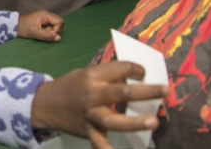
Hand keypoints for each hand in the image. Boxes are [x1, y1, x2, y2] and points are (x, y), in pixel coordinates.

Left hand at [17, 10, 63, 41]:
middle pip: (59, 23)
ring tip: (42, 33)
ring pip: (56, 25)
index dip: (57, 30)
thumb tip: (59, 38)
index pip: (60, 22)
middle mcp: (47, 14)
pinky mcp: (43, 21)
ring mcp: (45, 17)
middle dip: (55, 31)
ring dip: (51, 32)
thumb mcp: (34, 33)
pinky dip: (48, 31)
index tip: (49, 35)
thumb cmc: (23, 28)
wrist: (14, 26)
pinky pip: (51, 27)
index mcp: (45, 14)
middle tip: (45, 35)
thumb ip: (47, 36)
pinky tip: (41, 33)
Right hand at [30, 62, 168, 148]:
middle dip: (146, 91)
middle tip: (165, 90)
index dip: (136, 69)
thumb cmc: (70, 86)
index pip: (120, 68)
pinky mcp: (88, 130)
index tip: (145, 73)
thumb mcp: (85, 74)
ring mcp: (90, 114)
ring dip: (135, 121)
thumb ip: (107, 77)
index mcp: (92, 76)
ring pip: (114, 120)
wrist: (45, 103)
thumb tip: (134, 81)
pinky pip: (100, 143)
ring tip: (154, 121)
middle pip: (121, 92)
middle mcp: (91, 94)